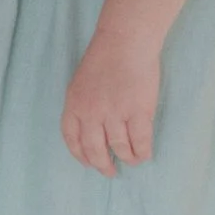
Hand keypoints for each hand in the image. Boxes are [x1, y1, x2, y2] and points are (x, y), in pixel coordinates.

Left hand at [61, 29, 160, 175]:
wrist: (124, 44)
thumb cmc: (102, 60)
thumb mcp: (80, 84)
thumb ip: (82, 106)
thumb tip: (90, 128)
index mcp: (73, 106)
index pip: (71, 139)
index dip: (80, 155)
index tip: (87, 163)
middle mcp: (90, 114)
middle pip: (94, 149)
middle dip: (101, 164)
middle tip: (109, 171)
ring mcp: (114, 114)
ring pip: (118, 147)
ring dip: (125, 158)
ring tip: (130, 161)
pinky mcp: (138, 112)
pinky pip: (139, 141)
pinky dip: (141, 151)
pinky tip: (143, 155)